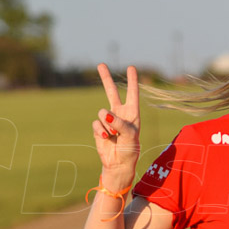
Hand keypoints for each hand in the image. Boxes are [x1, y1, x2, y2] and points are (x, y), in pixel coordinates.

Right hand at [91, 64, 140, 188]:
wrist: (118, 164)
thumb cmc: (130, 150)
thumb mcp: (130, 136)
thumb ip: (119, 123)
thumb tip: (104, 113)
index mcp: (132, 113)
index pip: (132, 93)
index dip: (132, 80)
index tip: (131, 67)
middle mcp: (120, 114)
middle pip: (111, 92)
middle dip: (106, 78)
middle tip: (101, 64)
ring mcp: (108, 120)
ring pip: (102, 112)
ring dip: (107, 124)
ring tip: (113, 135)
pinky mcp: (98, 127)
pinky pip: (96, 123)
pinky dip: (100, 131)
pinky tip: (106, 138)